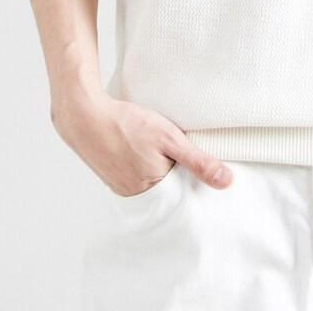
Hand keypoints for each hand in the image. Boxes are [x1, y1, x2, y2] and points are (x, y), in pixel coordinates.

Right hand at [50, 88, 234, 196]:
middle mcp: (136, 195)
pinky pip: (135, 176)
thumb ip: (199, 161)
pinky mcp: (112, 177)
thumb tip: (227, 182)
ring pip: (151, 180)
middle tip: (173, 145)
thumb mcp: (170, 138)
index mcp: (153, 190)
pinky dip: (142, 163)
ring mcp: (121, 187)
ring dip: (158, 165)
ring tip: (154, 145)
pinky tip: (141, 148)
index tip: (196, 155)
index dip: (192, 172)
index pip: (184, 188)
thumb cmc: (128, 124)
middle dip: (174, 168)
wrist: (85, 116)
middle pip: (167, 185)